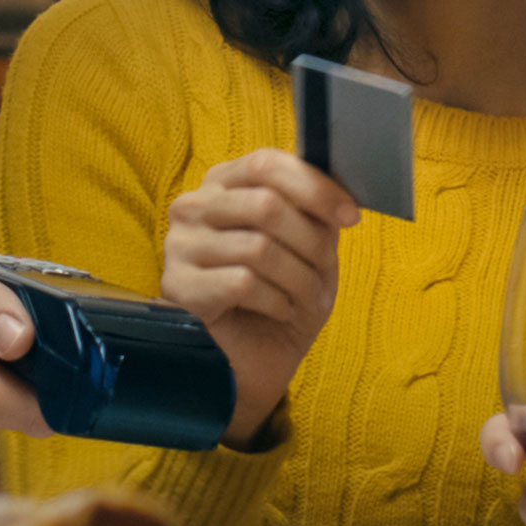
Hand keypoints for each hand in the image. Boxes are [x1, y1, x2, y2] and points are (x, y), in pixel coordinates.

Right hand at [159, 149, 357, 445]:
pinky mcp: (176, 287)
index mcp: (224, 184)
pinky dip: (275, 300)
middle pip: (265, 204)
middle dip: (309, 241)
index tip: (350, 216)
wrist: (255, 361)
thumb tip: (340, 199)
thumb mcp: (310, 250)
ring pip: (257, 247)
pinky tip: (279, 311)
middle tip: (324, 270)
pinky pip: (241, 283)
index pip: (267, 164)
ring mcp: (178, 245)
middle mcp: (194, 206)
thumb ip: (316, 215)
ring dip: (298, 278)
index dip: (314, 187)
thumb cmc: (282, 298)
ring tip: (305, 298)